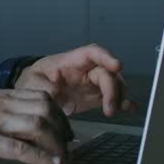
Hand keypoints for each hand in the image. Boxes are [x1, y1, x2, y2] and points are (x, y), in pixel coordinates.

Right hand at [0, 88, 72, 163]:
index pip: (40, 96)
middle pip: (44, 108)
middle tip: (68, 144)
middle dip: (63, 128)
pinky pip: (21, 149)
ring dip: (56, 144)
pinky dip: (41, 158)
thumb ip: (4, 112)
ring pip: (37, 126)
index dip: (59, 114)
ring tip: (62, 158)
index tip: (66, 129)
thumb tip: (29, 126)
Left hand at [16, 43, 135, 117]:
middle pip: (106, 72)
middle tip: (110, 109)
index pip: (92, 52)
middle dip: (113, 88)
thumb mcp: (32, 81)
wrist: (33, 94)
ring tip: (113, 111)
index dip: (105, 57)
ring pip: (114, 84)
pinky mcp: (95, 97)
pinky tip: (131, 109)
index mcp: (71, 61)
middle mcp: (85, 70)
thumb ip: (42, 85)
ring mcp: (92, 83)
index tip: (117, 65)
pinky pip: (113, 97)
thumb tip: (54, 91)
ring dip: (118, 97)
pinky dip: (123, 102)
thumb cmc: (33, 81)